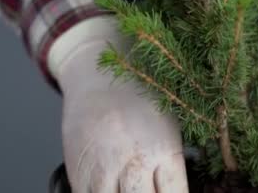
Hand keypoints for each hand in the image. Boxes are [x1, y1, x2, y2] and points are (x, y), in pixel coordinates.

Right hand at [51, 17, 187, 192]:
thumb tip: (179, 188)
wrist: (98, 76)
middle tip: (148, 190)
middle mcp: (135, 160)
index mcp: (164, 148)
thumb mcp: (169, 127)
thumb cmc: (141, 100)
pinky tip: (110, 189)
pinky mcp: (78, 170)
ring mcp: (104, 166)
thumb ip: (173, 164)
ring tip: (128, 190)